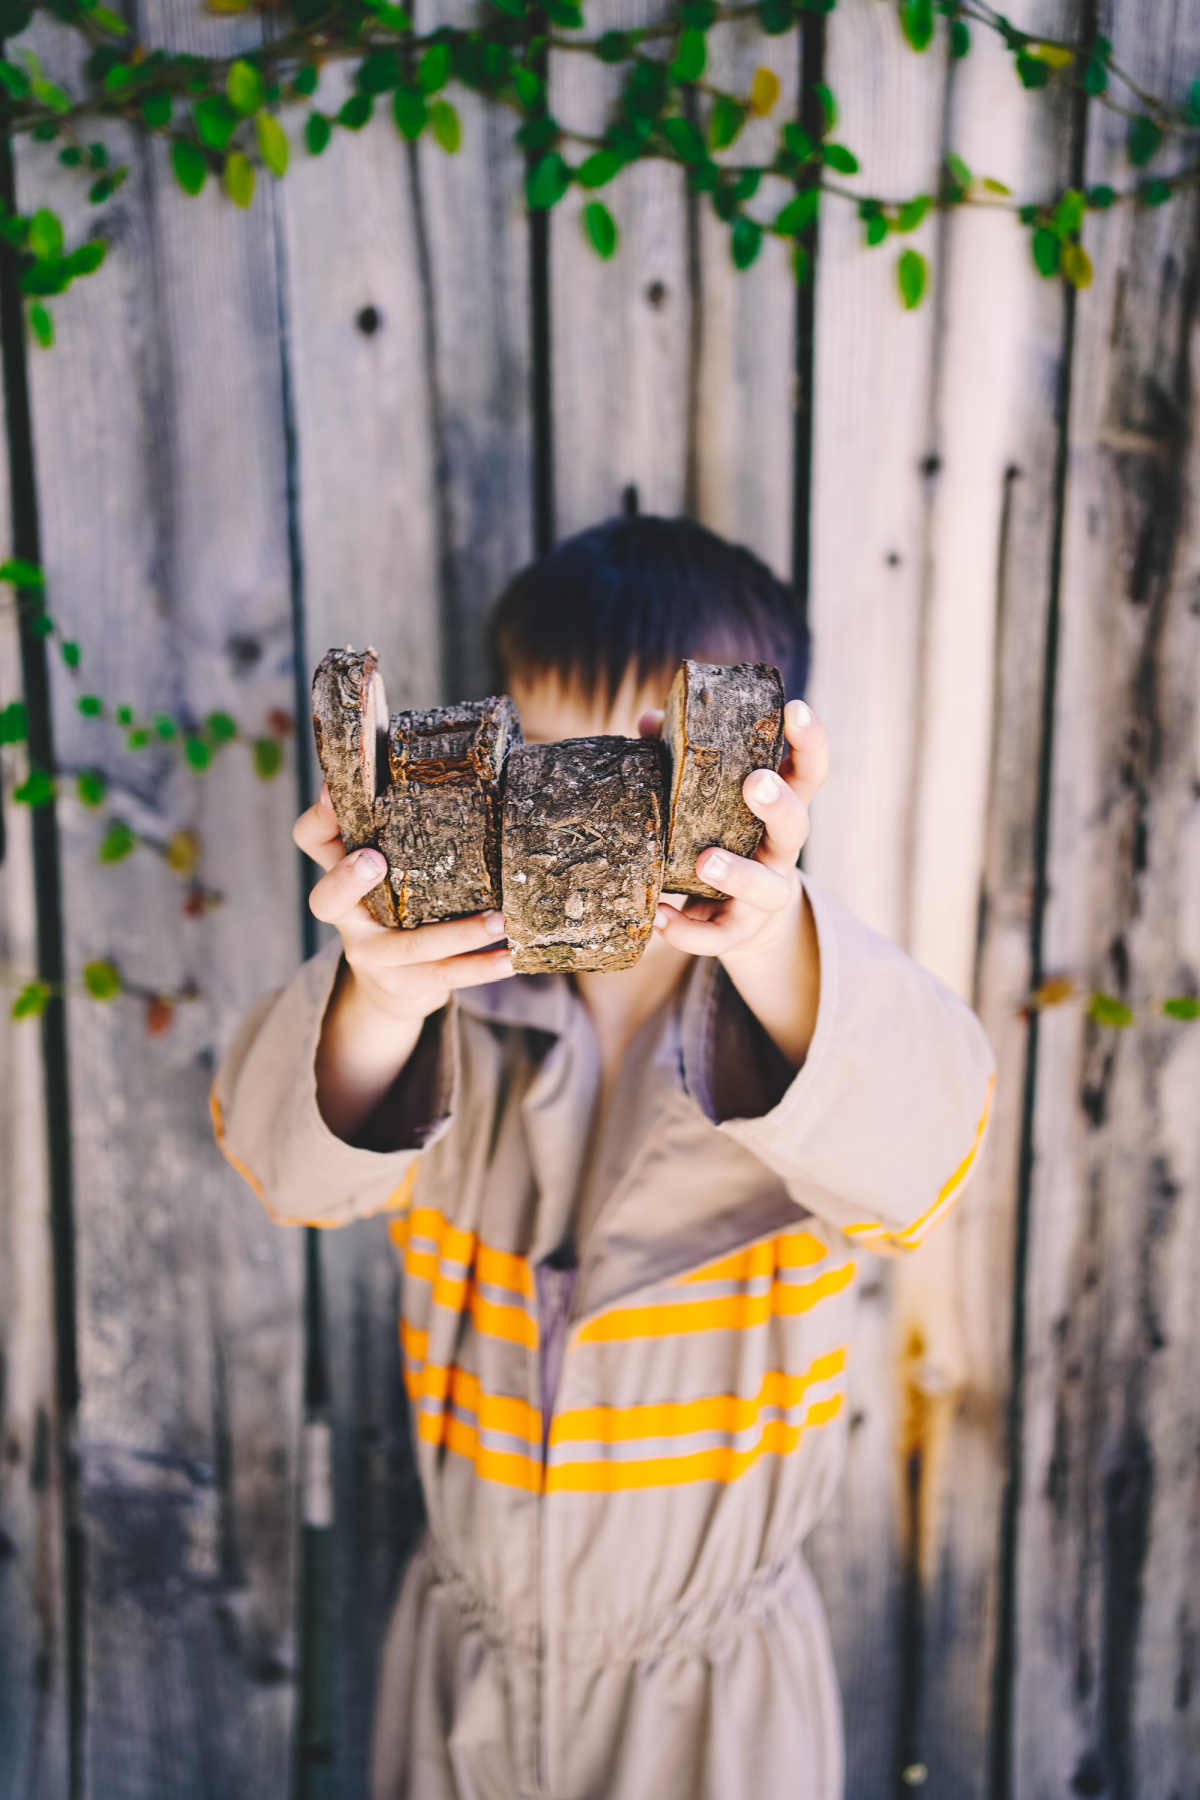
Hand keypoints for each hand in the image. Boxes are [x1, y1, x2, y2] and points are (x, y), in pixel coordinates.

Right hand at [294, 784, 512, 1134]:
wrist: (392, 987)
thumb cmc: (402, 907)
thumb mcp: (396, 868)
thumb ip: (408, 828)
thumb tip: (455, 764)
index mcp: (343, 875)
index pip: (311, 840)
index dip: (318, 817)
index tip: (333, 793)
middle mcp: (349, 917)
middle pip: (325, 900)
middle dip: (346, 879)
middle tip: (374, 860)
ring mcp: (373, 956)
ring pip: (409, 945)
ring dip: (457, 933)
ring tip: (497, 919)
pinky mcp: (406, 985)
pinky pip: (446, 977)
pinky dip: (480, 968)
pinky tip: (510, 957)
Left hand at [644, 699, 828, 1065]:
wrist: (741, 921)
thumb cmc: (720, 839)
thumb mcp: (709, 802)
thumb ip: (683, 761)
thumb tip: (651, 720)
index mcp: (778, 809)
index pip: (807, 772)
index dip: (810, 741)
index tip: (797, 709)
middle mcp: (779, 852)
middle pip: (796, 826)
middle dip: (779, 804)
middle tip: (755, 782)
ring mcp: (764, 895)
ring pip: (765, 888)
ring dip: (738, 873)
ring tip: (706, 862)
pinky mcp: (738, 932)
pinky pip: (719, 936)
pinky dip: (689, 931)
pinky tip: (661, 917)